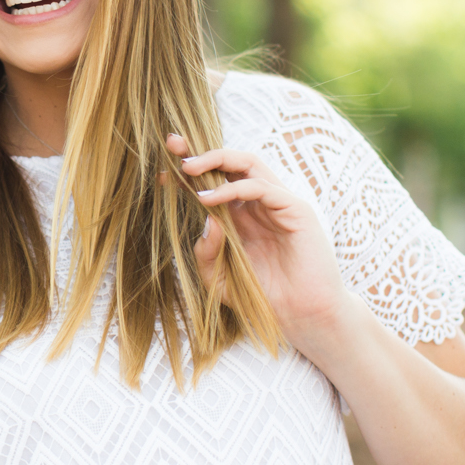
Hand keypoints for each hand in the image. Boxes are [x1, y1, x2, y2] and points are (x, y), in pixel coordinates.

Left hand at [166, 132, 348, 344]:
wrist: (302, 317)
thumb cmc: (263, 297)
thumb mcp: (219, 279)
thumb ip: (205, 253)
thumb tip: (204, 220)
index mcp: (241, 216)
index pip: (215, 181)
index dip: (188, 175)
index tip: (161, 175)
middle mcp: (258, 204)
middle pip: (231, 163)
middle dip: (200, 152)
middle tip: (173, 147)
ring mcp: (278, 203)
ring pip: (248, 164)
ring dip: (216, 160)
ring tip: (188, 169)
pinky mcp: (296, 209)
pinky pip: (262, 187)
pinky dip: (233, 188)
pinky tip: (209, 198)